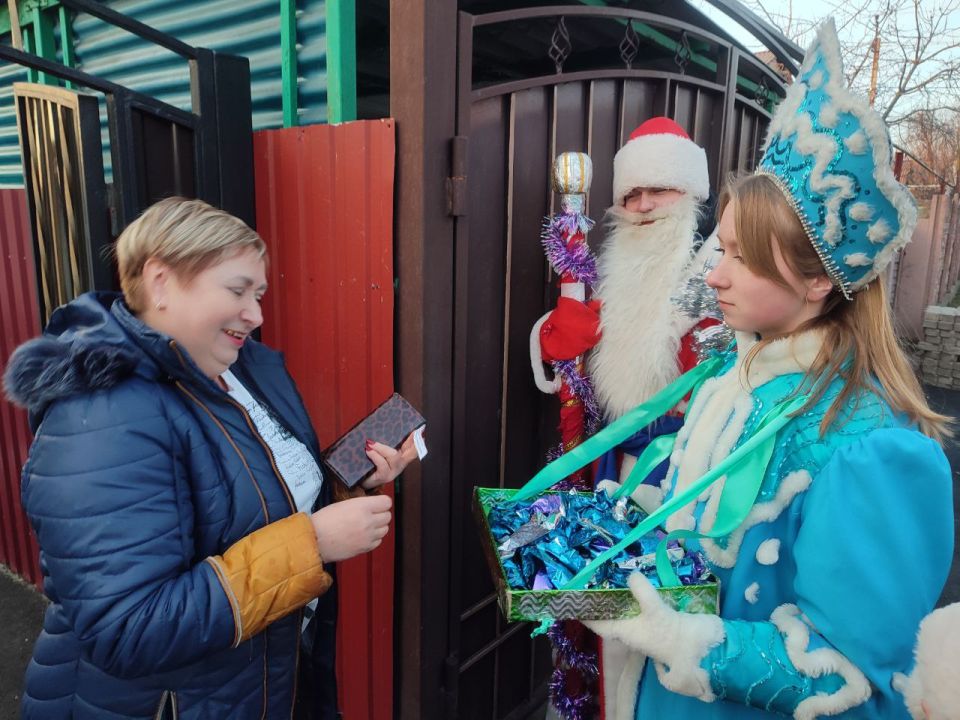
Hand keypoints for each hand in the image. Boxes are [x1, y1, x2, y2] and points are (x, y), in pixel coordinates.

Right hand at [310, 495, 392, 561]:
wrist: (315, 540)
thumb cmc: (324, 520)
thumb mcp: (343, 504)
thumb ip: (361, 505)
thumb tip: (372, 506)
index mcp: (363, 507)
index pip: (387, 502)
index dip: (382, 503)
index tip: (377, 504)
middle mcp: (369, 521)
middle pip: (388, 516)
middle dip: (381, 514)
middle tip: (371, 515)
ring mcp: (368, 536)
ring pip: (385, 529)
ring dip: (378, 527)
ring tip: (367, 526)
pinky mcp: (365, 548)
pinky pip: (378, 541)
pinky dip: (374, 538)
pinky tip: (364, 536)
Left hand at [361, 432, 419, 488]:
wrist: (360, 480)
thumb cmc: (370, 463)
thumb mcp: (378, 451)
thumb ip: (384, 441)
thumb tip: (384, 424)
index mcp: (400, 456)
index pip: (411, 446)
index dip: (417, 438)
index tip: (422, 428)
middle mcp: (399, 464)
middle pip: (411, 454)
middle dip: (414, 443)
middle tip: (416, 432)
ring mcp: (393, 471)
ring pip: (394, 457)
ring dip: (382, 448)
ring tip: (370, 443)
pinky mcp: (384, 477)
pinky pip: (382, 465)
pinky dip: (375, 456)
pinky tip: (369, 451)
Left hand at [586, 573, 723, 700]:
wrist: (702, 648)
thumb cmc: (672, 634)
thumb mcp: (654, 611)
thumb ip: (641, 591)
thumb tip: (632, 576)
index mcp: (625, 632)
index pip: (598, 623)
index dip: (585, 612)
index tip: (573, 598)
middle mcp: (632, 630)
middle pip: (612, 614)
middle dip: (604, 598)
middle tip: (595, 577)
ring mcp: (646, 625)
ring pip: (627, 609)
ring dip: (621, 594)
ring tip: (614, 574)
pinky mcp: (661, 620)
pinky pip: (643, 605)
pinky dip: (639, 594)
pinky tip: (640, 580)